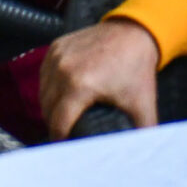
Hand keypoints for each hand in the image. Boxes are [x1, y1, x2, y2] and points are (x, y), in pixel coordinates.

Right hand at [40, 19, 160, 137]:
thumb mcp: (142, 104)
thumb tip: (141, 155)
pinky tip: (61, 96)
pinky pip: (44, 76)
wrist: (135, 31)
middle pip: (48, 110)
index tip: (69, 148)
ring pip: (43, 93)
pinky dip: (50, 88)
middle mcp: (63, 69)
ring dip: (51, 107)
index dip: (62, 140)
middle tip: (69, 135)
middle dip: (57, 125)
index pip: (58, 123)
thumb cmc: (137, 67)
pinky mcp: (56, 46)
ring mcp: (57, 55)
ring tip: (64, 118)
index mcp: (80, 85)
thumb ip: (143, 133)